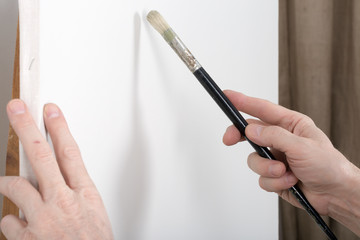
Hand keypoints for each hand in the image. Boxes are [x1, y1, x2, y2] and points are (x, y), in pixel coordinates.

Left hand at [1, 99, 112, 238]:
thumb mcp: (93, 213)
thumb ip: (73, 193)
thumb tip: (53, 180)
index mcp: (85, 195)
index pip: (70, 153)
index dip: (59, 128)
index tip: (50, 110)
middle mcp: (63, 202)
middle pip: (42, 156)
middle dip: (27, 128)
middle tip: (17, 108)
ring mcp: (42, 220)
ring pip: (15, 186)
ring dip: (8, 183)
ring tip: (8, 183)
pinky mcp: (26, 238)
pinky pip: (8, 221)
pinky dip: (12, 221)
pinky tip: (22, 227)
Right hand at [222, 90, 356, 215]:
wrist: (335, 194)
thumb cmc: (328, 166)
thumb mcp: (302, 146)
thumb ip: (274, 137)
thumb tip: (251, 131)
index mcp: (290, 124)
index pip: (262, 109)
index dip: (242, 102)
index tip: (227, 96)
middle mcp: (280, 139)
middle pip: (249, 133)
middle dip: (239, 137)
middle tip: (229, 139)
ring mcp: (275, 157)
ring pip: (254, 159)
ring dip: (267, 168)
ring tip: (284, 171)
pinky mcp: (273, 175)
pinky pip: (261, 178)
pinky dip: (274, 182)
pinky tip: (290, 181)